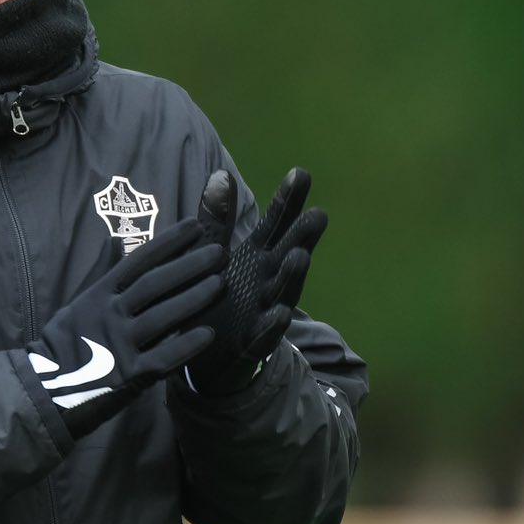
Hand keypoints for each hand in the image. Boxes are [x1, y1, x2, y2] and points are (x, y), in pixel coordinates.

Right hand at [26, 215, 224, 436]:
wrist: (45, 388)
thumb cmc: (64, 343)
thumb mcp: (77, 301)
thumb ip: (100, 272)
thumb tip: (115, 240)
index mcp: (99, 294)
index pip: (138, 261)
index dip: (168, 243)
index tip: (194, 227)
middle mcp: (110, 315)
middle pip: (155, 284)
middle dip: (189, 266)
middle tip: (218, 252)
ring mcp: (120, 344)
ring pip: (163, 317)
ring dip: (193, 299)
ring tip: (220, 284)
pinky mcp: (128, 375)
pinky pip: (163, 358)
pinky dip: (185, 346)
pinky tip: (208, 333)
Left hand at [187, 166, 327, 395]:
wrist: (205, 351)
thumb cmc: (215, 295)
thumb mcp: (212, 254)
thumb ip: (217, 219)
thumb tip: (220, 173)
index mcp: (259, 255)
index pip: (277, 223)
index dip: (288, 200)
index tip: (300, 172)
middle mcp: (268, 280)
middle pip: (289, 253)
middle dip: (303, 236)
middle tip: (318, 214)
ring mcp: (263, 310)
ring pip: (282, 292)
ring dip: (292, 276)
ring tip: (300, 257)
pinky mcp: (250, 342)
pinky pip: (264, 334)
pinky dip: (272, 325)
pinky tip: (278, 314)